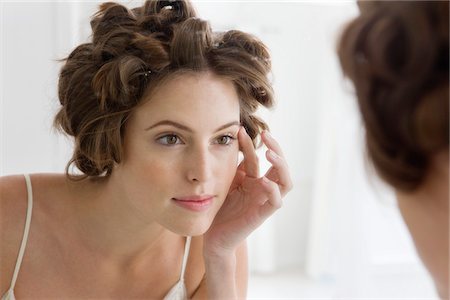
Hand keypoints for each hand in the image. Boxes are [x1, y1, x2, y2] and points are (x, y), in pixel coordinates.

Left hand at [203, 127, 292, 256]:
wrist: (213, 235)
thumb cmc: (220, 208)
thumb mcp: (226, 182)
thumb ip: (233, 166)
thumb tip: (233, 140)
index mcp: (254, 179)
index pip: (258, 157)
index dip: (250, 143)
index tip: (239, 130)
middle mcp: (263, 188)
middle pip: (280, 165)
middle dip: (276, 148)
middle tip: (265, 135)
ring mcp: (264, 201)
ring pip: (286, 182)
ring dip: (281, 165)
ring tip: (270, 154)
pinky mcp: (261, 215)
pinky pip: (276, 202)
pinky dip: (274, 191)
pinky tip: (265, 181)